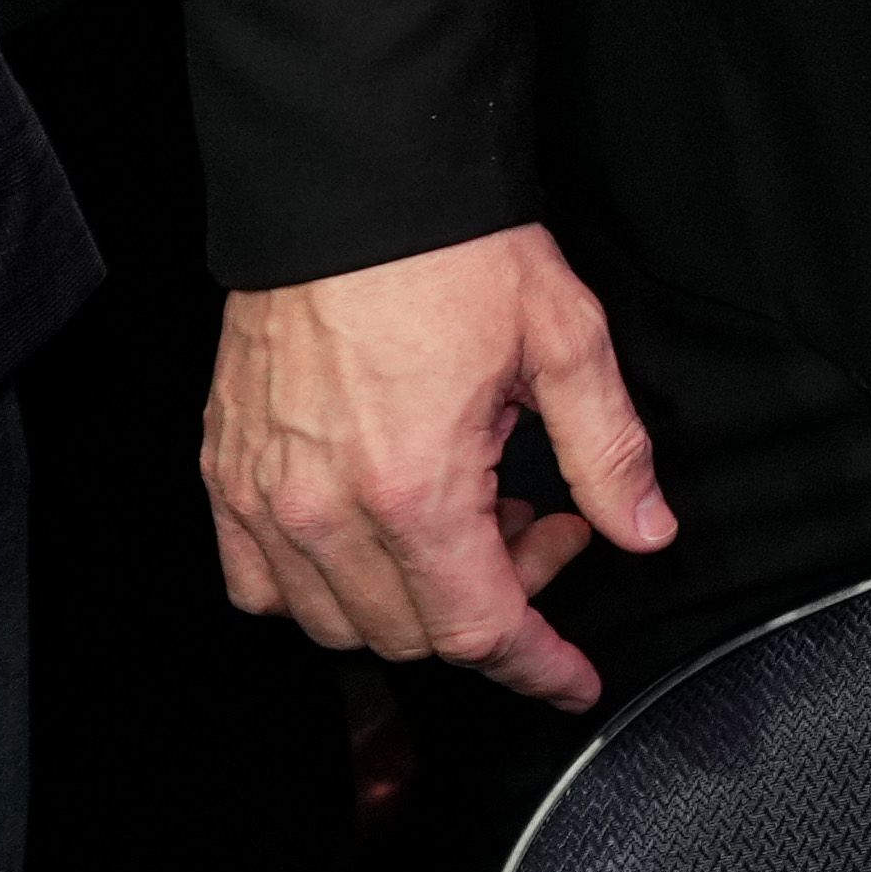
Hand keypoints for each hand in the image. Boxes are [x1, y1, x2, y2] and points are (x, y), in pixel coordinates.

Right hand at [200, 225, 675, 712]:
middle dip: (497, 603)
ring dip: (414, 597)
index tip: (573, 682)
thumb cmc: (452, 257)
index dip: (537, 667)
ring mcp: (263, 497)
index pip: (479, 630)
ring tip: (468, 511)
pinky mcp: (224, 473)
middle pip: (415, 633)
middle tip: (542, 521)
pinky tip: (376, 532)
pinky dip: (320, 585)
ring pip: (337, 621)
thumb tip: (646, 531)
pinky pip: (258, 584)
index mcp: (415, 489)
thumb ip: (609, 453)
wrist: (348, 190)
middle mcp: (325, 511)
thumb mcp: (567, 342)